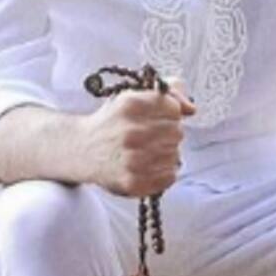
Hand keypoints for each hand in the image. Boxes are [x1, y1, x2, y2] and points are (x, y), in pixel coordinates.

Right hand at [81, 77, 196, 196]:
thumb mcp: (134, 95)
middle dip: (169, 132)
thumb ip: (169, 92)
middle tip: (152, 134)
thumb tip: (192, 109)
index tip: (159, 116)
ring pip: (175, 154)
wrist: (83, 149)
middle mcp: (131, 132)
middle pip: (177, 132)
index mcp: (131, 105)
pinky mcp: (133, 183)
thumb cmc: (114, 120)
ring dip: (167, 152)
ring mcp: (131, 159)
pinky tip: (149, 164)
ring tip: (148, 150)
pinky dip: (164, 171)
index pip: (174, 109)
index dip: (170, 112)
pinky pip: (170, 176)